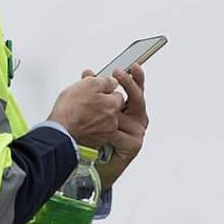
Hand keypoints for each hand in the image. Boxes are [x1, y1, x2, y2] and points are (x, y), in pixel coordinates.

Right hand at [48, 72, 121, 145]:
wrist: (60, 130)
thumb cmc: (71, 109)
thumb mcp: (89, 84)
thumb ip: (104, 81)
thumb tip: (112, 82)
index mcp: (113, 106)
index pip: (117, 95)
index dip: (105, 91)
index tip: (96, 91)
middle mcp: (113, 121)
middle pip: (110, 108)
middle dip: (101, 104)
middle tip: (86, 101)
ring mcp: (105, 133)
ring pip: (103, 120)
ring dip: (96, 115)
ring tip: (81, 112)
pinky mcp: (96, 142)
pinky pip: (96, 131)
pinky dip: (91, 127)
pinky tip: (80, 122)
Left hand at [96, 64, 148, 187]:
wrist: (85, 158)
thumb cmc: (88, 133)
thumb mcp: (88, 107)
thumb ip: (91, 90)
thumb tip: (88, 73)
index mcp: (128, 107)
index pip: (135, 88)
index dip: (135, 77)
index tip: (133, 65)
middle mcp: (136, 118)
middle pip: (138, 98)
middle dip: (129, 84)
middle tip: (118, 74)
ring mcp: (136, 132)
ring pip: (129, 115)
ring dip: (114, 109)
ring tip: (101, 107)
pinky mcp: (133, 145)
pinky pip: (121, 133)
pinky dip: (109, 131)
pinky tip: (101, 130)